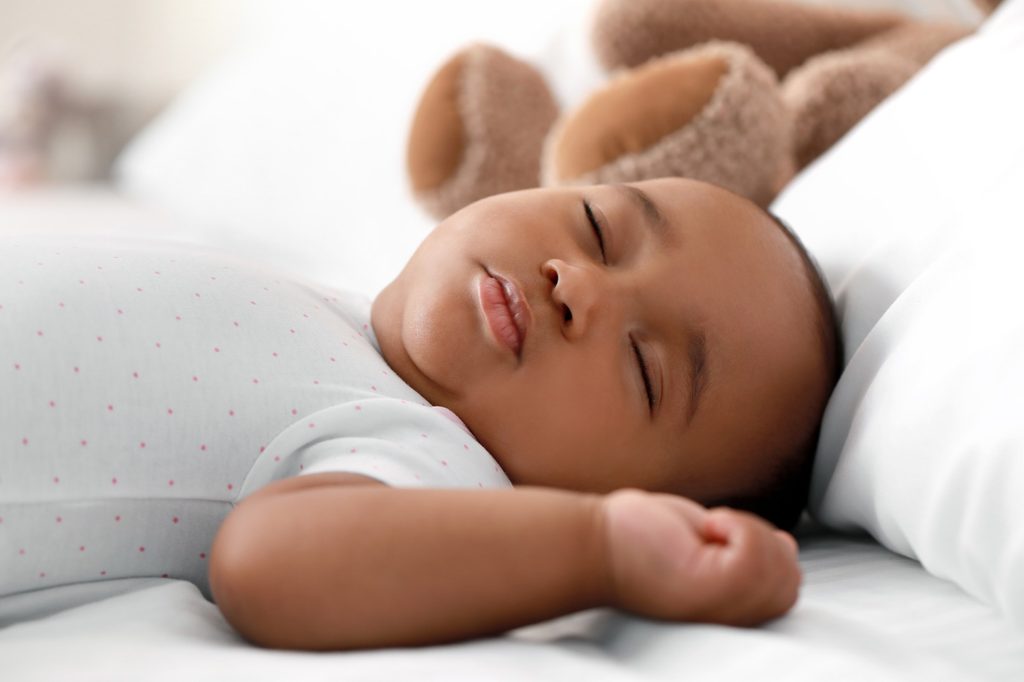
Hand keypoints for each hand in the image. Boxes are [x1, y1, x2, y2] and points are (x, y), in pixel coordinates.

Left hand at [598, 489, 800, 625]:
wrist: (598, 545)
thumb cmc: (638, 544)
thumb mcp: (705, 545)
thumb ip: (746, 553)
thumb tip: (787, 546)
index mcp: (731, 610)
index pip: (789, 589)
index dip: (766, 550)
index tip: (721, 539)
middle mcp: (731, 619)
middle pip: (791, 581)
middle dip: (762, 541)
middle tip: (713, 533)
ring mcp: (723, 609)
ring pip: (781, 566)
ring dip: (749, 531)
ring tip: (707, 531)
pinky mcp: (712, 590)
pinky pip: (757, 555)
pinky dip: (739, 527)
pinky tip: (706, 527)